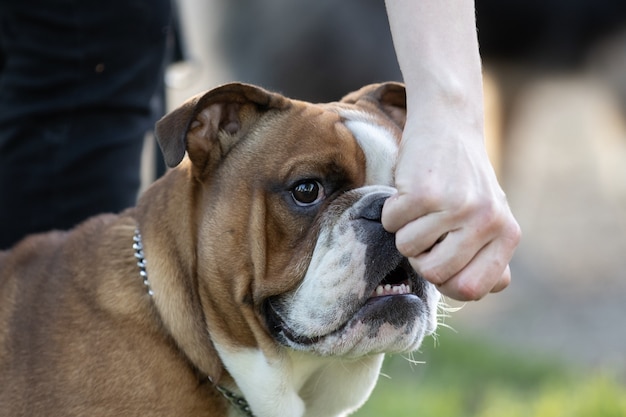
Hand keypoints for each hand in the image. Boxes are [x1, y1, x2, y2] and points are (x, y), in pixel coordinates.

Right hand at [382, 119, 520, 300]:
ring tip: (421, 205)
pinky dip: (392, 210)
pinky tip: (408, 190)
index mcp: (507, 234)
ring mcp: (456, 206)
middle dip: (420, 257)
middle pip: (434, 274)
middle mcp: (487, 221)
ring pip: (408, 249)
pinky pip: (391, 223)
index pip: (471, 290)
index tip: (440, 258)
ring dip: (404, 230)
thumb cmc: (462, 179)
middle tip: (426, 229)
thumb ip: (489, 255)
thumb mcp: (489, 216)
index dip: (446, 281)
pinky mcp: (424, 191)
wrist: (448, 126)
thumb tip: (486, 290)